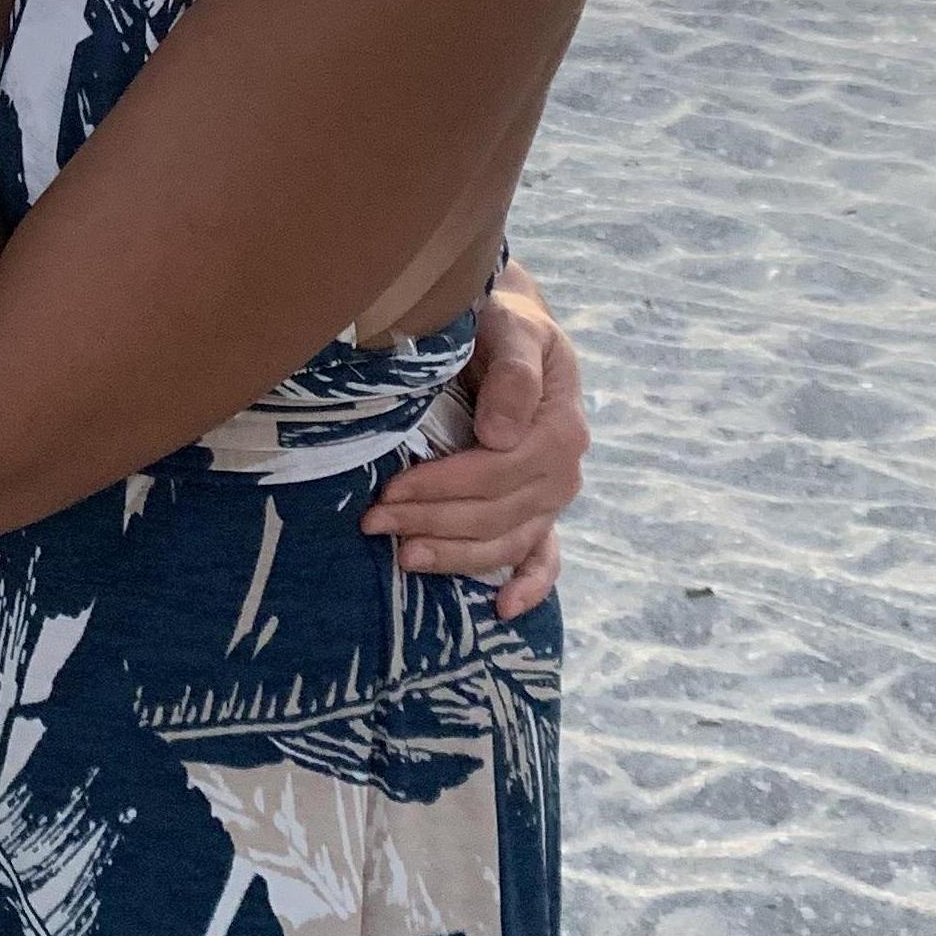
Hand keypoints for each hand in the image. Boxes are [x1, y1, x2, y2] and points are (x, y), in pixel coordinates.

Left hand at [361, 269, 586, 618]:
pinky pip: (544, 557)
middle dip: (431, 520)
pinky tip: (502, 609)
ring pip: (505, 541)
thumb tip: (502, 435)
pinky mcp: (539, 510)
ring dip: (454, 555)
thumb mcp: (512, 328)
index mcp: (560, 428)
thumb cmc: (504, 325)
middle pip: (495, 513)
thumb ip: (513, 374)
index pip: (497, 473)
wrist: (509, 330)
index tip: (391, 487)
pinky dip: (529, 586)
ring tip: (402, 556)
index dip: (443, 486)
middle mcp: (563, 472)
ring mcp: (552, 497)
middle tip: (373, 521)